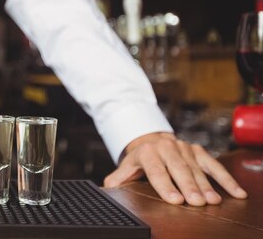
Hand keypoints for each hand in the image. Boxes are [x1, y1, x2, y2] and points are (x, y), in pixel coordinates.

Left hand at [104, 132, 247, 205]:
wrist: (152, 139)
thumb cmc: (140, 160)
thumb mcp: (127, 167)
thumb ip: (117, 179)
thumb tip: (106, 190)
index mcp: (147, 152)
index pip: (156, 170)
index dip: (165, 186)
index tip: (175, 200)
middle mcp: (166, 147)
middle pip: (178, 168)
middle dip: (188, 186)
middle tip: (196, 202)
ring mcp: (183, 147)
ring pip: (196, 167)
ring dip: (206, 185)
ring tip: (213, 201)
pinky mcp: (197, 150)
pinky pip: (213, 164)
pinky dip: (225, 178)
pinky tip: (235, 192)